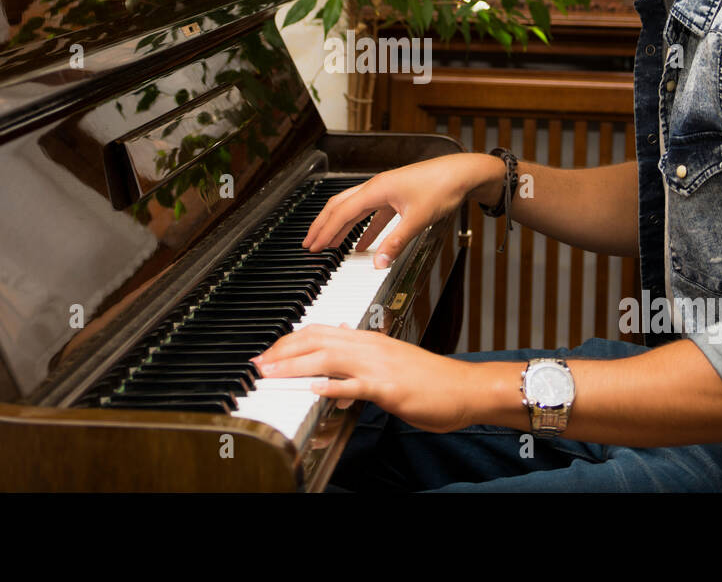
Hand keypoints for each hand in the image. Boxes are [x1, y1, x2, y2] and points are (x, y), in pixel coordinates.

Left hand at [251, 324, 481, 433]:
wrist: (463, 388)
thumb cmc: (430, 380)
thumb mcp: (390, 364)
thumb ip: (362, 362)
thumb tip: (336, 367)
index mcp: (369, 340)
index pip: (320, 332)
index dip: (290, 341)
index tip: (269, 353)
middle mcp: (370, 347)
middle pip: (317, 340)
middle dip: (283, 351)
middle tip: (258, 363)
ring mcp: (379, 366)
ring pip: (329, 359)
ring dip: (295, 366)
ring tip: (271, 373)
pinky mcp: (389, 388)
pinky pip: (357, 385)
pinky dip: (333, 386)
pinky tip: (315, 390)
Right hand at [302, 153, 502, 267]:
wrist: (462, 173)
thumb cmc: (442, 186)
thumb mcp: (418, 219)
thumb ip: (396, 242)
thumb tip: (379, 263)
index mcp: (376, 189)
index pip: (342, 212)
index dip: (325, 231)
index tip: (312, 245)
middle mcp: (377, 187)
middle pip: (340, 206)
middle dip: (323, 226)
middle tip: (309, 243)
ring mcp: (386, 191)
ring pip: (354, 210)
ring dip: (340, 227)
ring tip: (329, 244)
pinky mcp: (396, 197)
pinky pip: (372, 215)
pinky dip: (363, 229)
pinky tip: (362, 244)